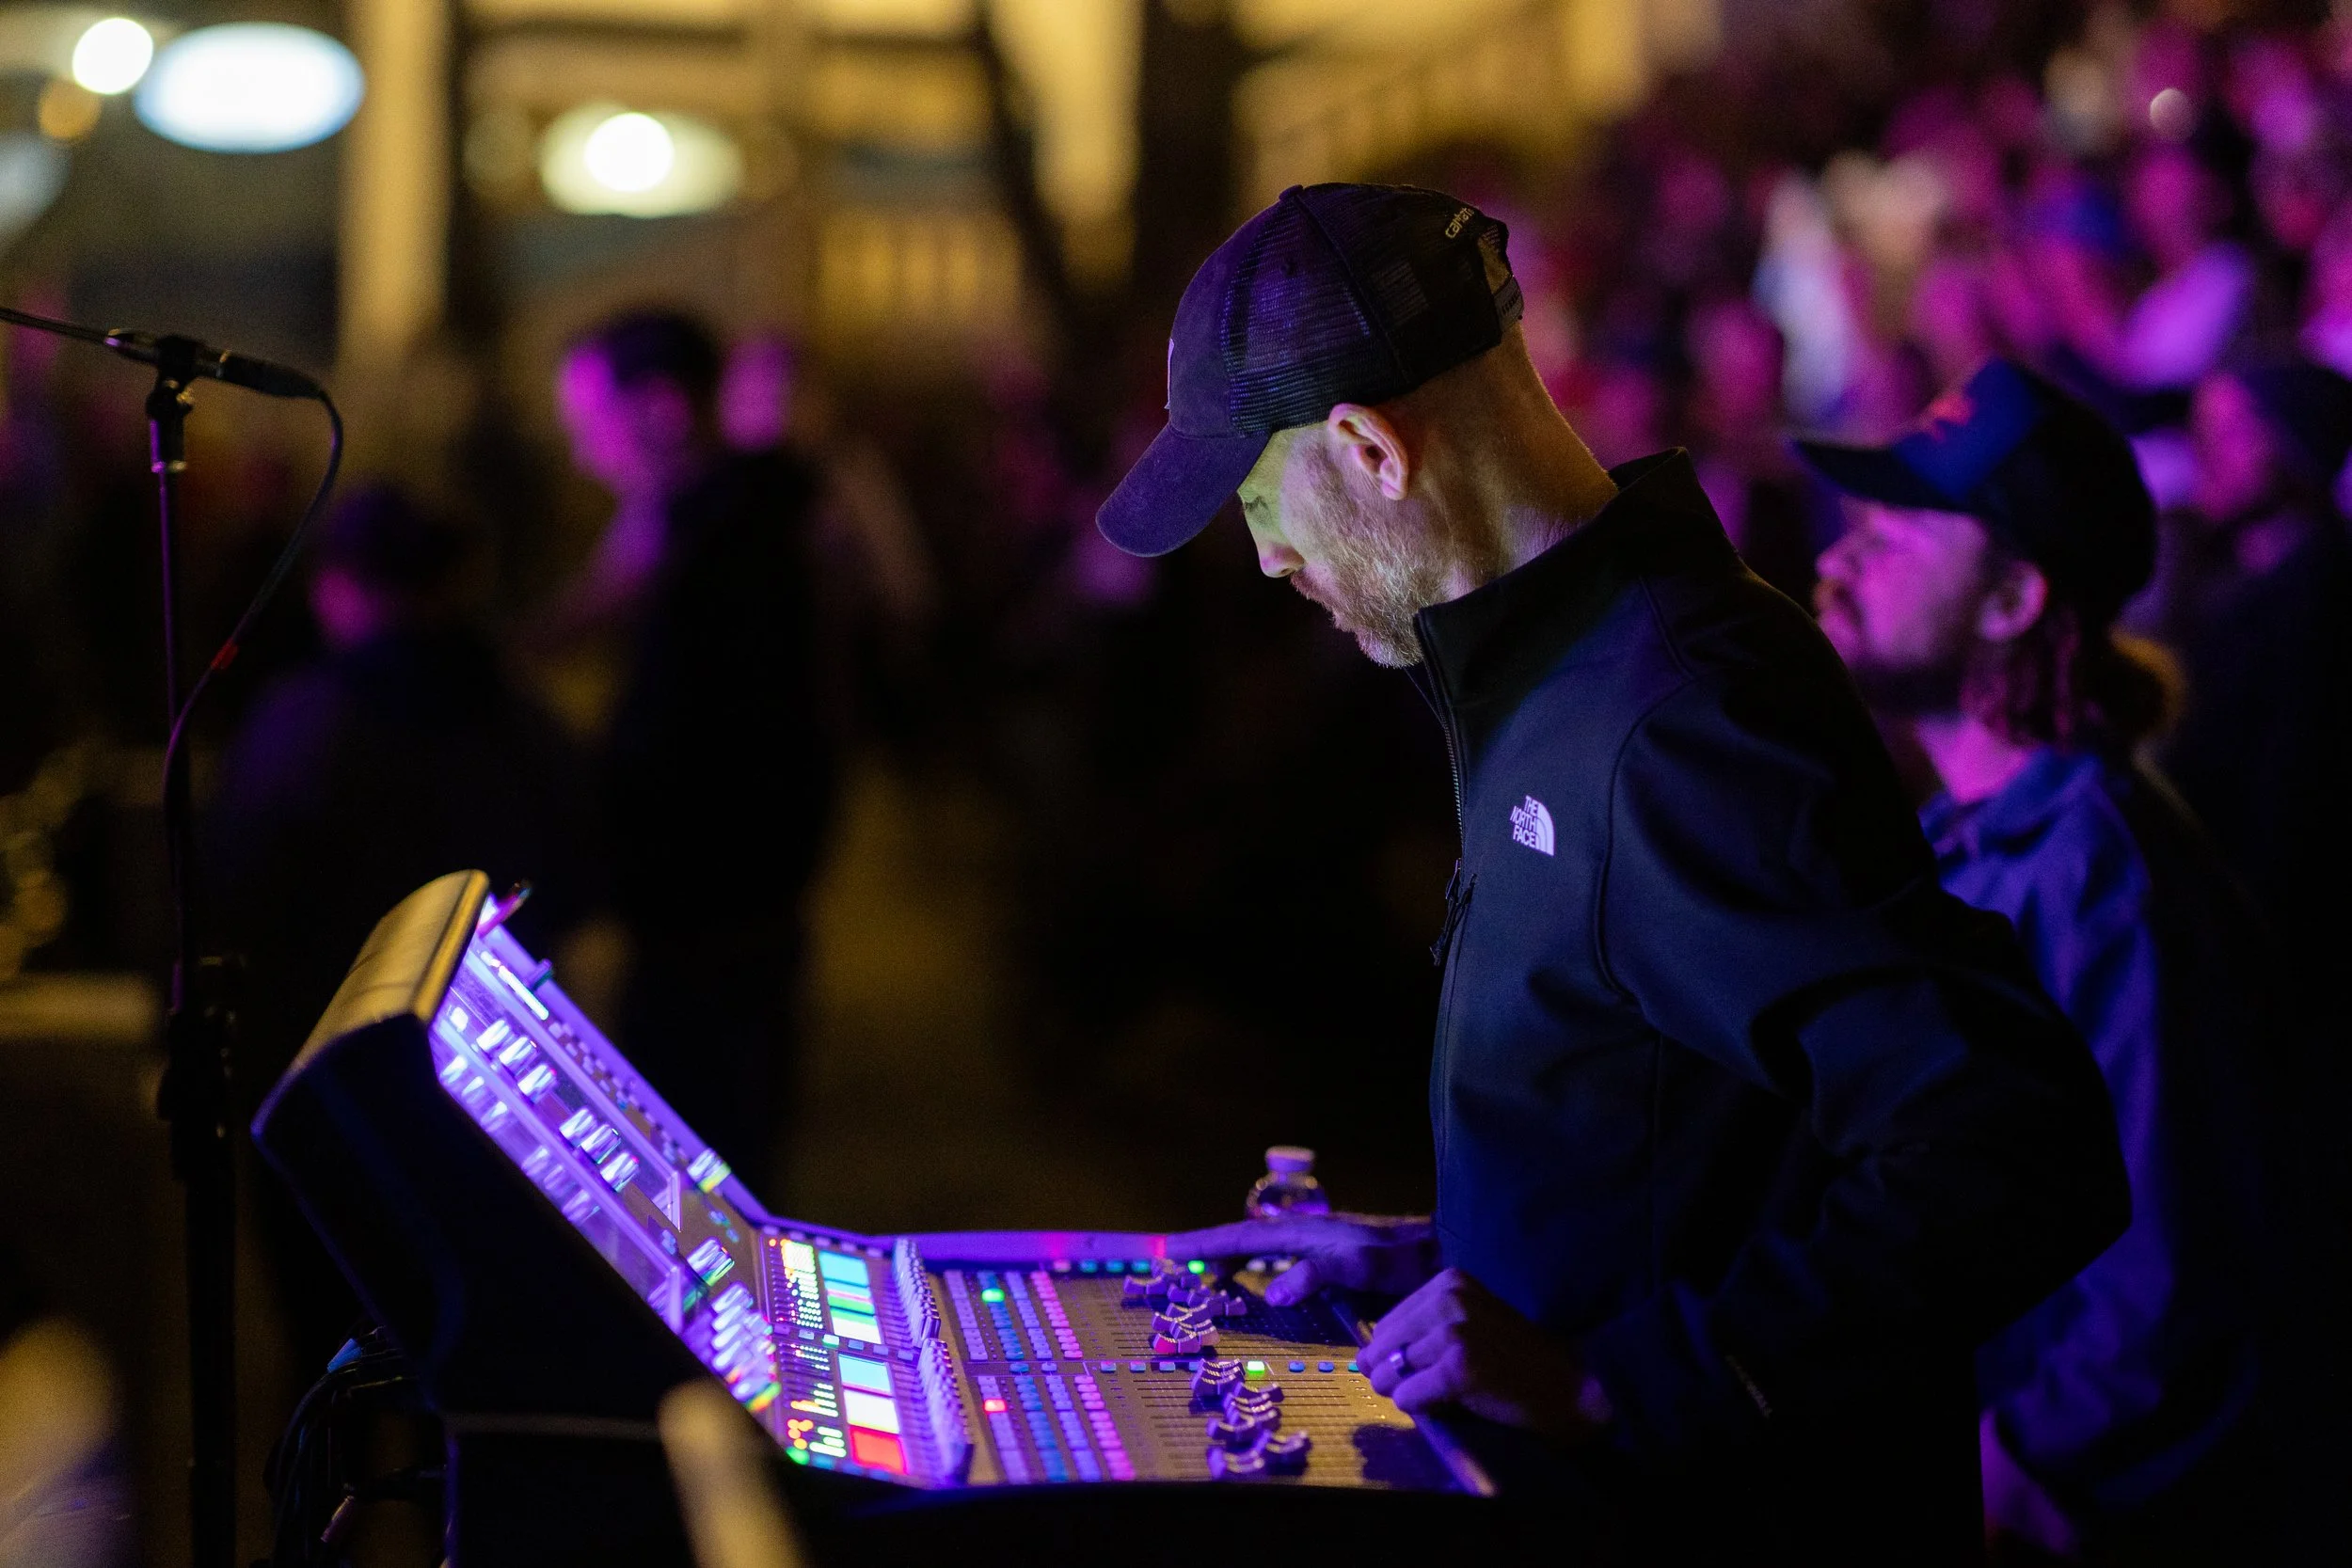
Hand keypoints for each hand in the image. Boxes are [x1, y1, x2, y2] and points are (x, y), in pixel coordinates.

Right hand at [1160, 1214, 1439, 1303]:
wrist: (1439, 1254)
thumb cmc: (1402, 1262)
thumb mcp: (1361, 1268)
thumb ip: (1317, 1274)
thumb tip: (1270, 1289)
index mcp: (1304, 1232)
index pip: (1242, 1236)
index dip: (1204, 1244)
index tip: (1170, 1249)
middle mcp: (1304, 1233)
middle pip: (1242, 1237)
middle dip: (1207, 1247)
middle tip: (1172, 1260)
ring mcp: (1314, 1244)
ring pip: (1258, 1247)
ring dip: (1227, 1256)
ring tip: (1201, 1272)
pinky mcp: (1326, 1258)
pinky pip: (1275, 1257)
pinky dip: (1252, 1264)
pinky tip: (1251, 1279)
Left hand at [1361, 1267, 1609, 1439]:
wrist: (1567, 1386)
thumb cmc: (1513, 1360)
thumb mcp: (1468, 1325)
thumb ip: (1421, 1332)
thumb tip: (1364, 1359)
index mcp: (1449, 1281)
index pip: (1387, 1322)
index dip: (1392, 1353)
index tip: (1417, 1369)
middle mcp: (1450, 1297)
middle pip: (1383, 1344)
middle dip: (1390, 1373)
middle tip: (1419, 1389)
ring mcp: (1455, 1330)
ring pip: (1392, 1370)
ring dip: (1404, 1391)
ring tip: (1436, 1396)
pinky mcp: (1461, 1366)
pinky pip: (1409, 1395)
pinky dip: (1417, 1406)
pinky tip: (1443, 1405)